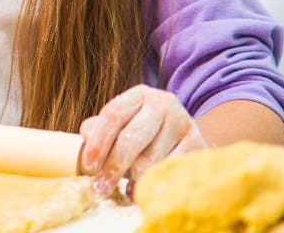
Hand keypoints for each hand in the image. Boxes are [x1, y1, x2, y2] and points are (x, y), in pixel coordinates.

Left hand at [79, 85, 206, 195]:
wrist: (187, 138)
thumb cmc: (146, 134)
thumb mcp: (123, 124)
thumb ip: (100, 130)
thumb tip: (85, 141)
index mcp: (139, 94)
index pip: (113, 114)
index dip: (98, 142)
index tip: (88, 166)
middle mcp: (162, 103)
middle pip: (131, 137)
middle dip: (113, 166)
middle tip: (101, 188)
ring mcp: (183, 122)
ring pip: (150, 160)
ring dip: (134, 179)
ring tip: (128, 188)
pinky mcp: (198, 145)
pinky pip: (170, 172)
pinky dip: (155, 185)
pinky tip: (148, 188)